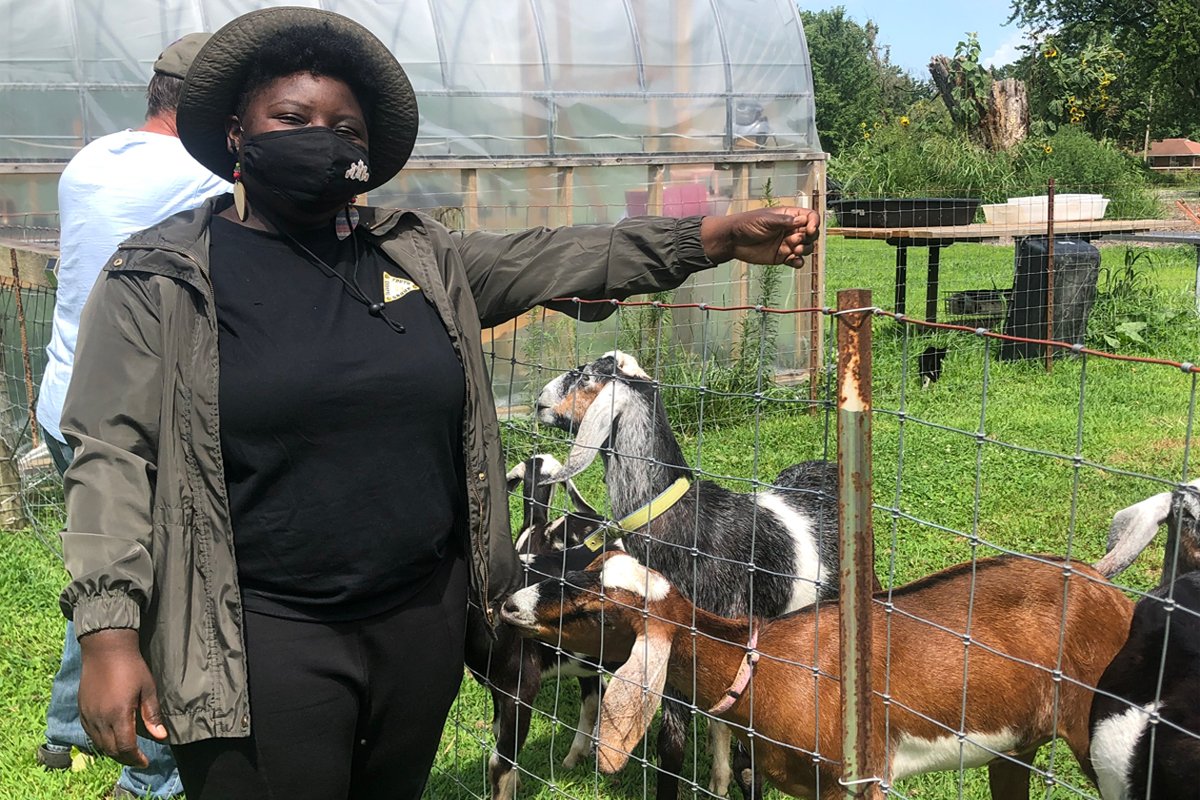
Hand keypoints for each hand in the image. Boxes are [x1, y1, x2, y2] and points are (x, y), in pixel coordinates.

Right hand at [78, 628, 167, 766]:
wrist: (105, 649)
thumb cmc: (131, 666)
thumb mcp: (148, 689)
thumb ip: (152, 715)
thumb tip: (161, 736)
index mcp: (118, 714)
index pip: (125, 746)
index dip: (136, 757)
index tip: (145, 761)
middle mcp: (100, 718)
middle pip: (111, 749)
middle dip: (125, 757)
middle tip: (137, 758)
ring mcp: (88, 714)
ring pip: (99, 743)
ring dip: (112, 751)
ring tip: (126, 751)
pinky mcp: (81, 709)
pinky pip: (89, 733)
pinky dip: (100, 740)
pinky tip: (110, 738)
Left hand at [700, 207, 820, 266]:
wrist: (733, 240)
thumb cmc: (747, 224)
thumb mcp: (766, 220)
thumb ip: (784, 221)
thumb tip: (803, 220)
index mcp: (789, 216)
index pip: (810, 217)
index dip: (814, 223)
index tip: (810, 230)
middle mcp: (791, 229)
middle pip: (812, 234)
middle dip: (809, 238)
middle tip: (795, 241)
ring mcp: (787, 243)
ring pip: (806, 248)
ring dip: (804, 250)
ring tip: (794, 250)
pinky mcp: (782, 257)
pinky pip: (796, 261)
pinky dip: (798, 262)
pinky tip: (793, 261)